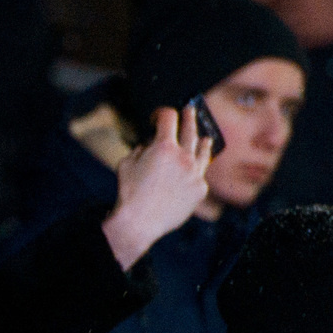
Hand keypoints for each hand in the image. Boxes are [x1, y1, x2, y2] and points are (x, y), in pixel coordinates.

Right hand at [104, 104, 213, 268]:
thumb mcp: (126, 163)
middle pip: (190, 129)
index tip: (158, 117)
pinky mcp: (200, 190)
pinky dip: (198, 169)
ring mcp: (195, 173)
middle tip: (190, 110)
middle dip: (188, 117)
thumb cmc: (129, 193)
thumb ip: (141, 149)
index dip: (162, 113)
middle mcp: (184, 157)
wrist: (139, 222)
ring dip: (203, 141)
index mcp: (164, 147)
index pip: (168, 117)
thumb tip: (149, 146)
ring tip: (205, 138)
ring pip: (203, 152)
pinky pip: (201, 175)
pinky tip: (200, 167)